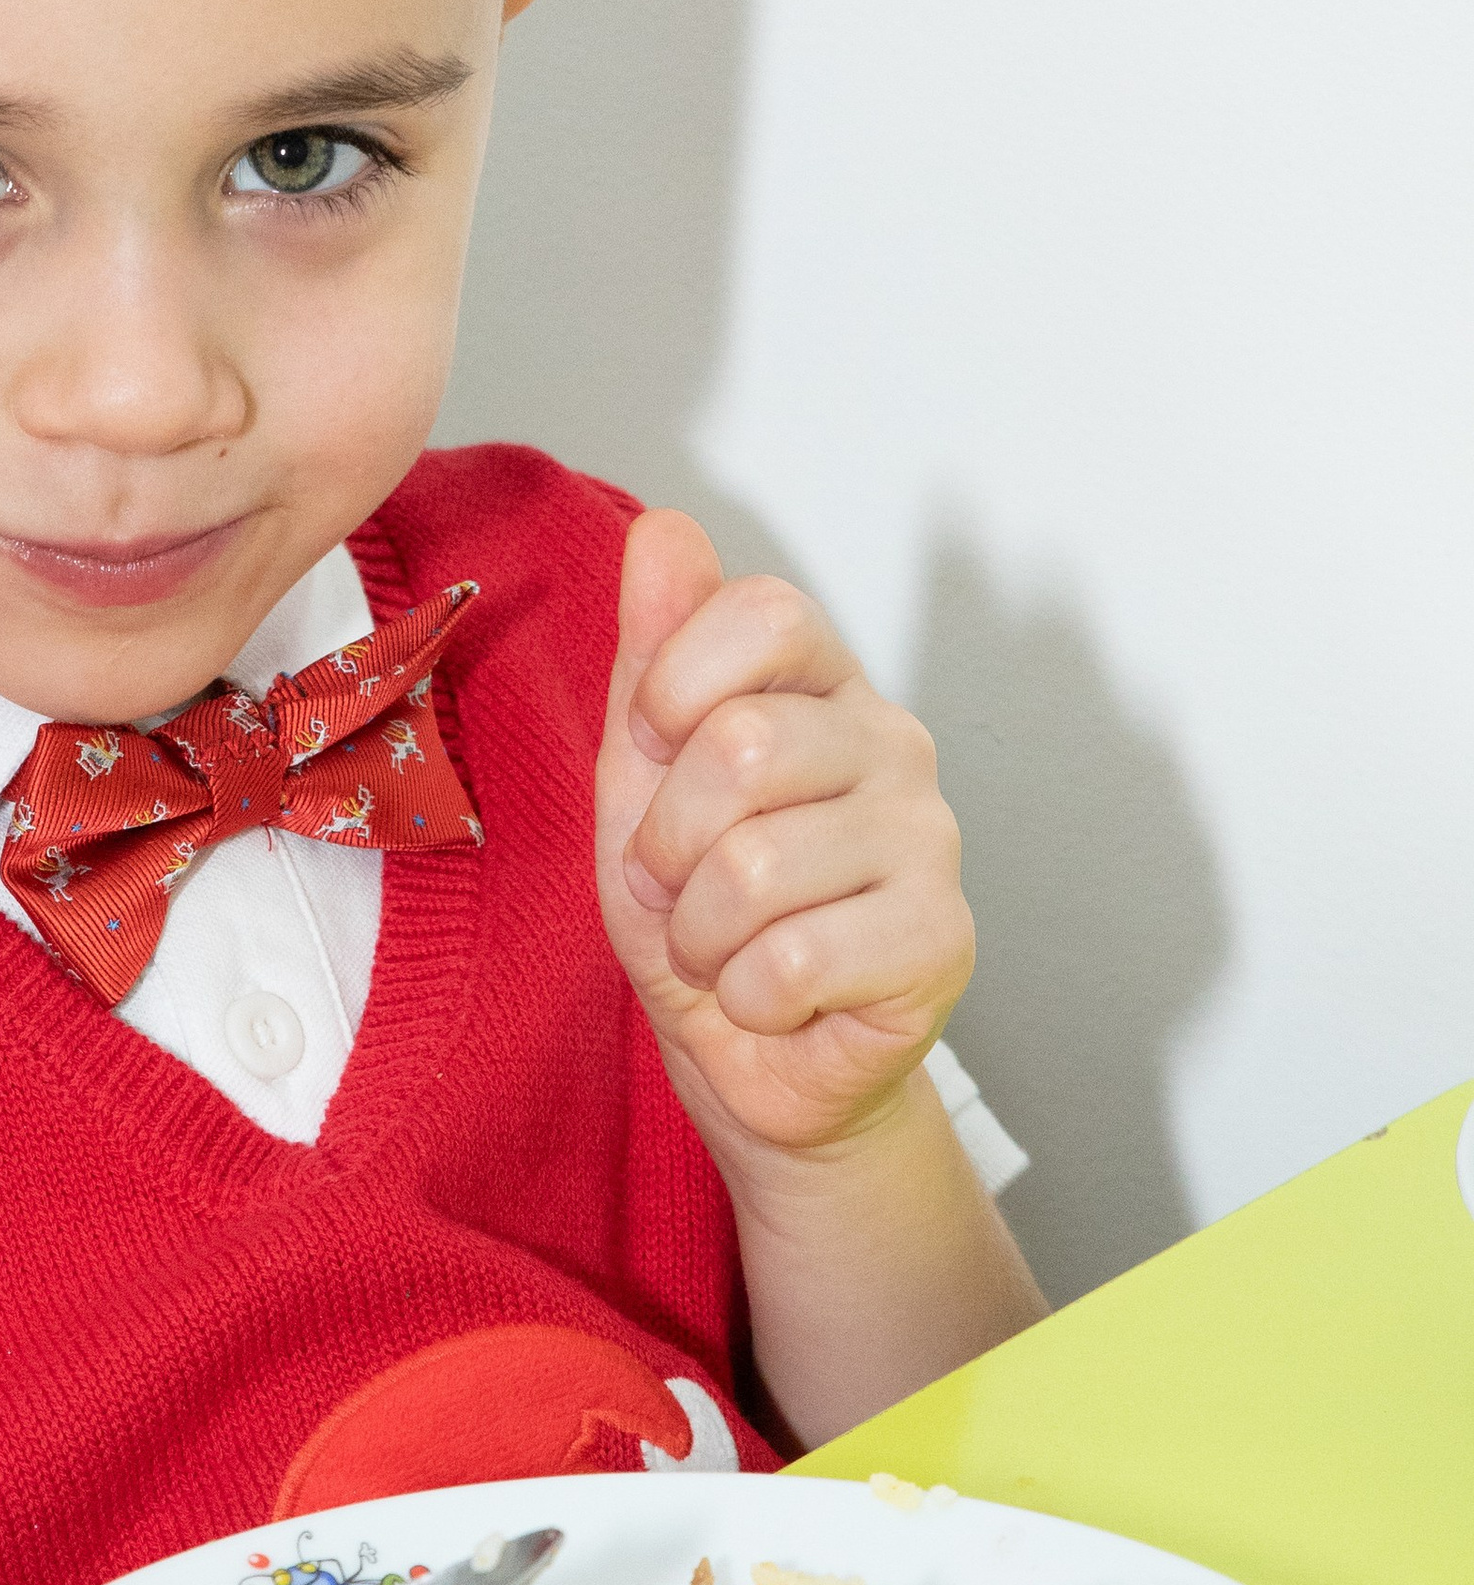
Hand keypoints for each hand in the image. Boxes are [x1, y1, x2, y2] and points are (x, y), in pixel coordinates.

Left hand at [595, 509, 974, 1171]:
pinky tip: (774, 996)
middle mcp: (893, 745)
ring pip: (757, 866)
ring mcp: (930, 840)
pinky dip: (745, 995)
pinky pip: (792, 961)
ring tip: (725, 946)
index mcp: (824, 686)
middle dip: (668, 841)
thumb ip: (655, 651)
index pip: (764, 612)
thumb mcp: (642, 777)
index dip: (675, 686)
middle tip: (681, 885)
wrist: (749, 1056)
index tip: (654, 747)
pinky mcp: (941, 940)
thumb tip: (664, 528)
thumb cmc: (701, 912)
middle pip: (744, 745)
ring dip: (700, 933)